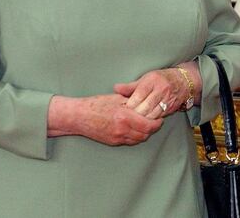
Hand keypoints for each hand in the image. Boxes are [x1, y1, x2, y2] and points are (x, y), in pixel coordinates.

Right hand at [48, 94, 162, 145]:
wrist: (79, 116)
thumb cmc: (97, 104)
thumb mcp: (117, 98)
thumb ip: (133, 101)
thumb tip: (147, 100)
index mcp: (124, 116)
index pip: (148, 125)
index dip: (157, 123)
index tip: (159, 117)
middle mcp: (122, 129)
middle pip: (145, 134)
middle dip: (153, 129)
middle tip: (156, 121)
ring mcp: (117, 137)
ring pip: (138, 139)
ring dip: (145, 133)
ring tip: (146, 124)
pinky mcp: (113, 142)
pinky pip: (129, 141)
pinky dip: (136, 136)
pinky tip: (136, 129)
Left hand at [114, 68, 188, 118]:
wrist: (182, 82)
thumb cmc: (160, 79)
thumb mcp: (145, 79)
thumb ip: (130, 86)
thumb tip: (116, 88)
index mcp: (152, 81)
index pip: (138, 96)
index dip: (129, 105)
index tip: (123, 109)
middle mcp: (160, 90)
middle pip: (144, 107)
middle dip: (134, 114)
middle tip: (126, 118)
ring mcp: (167, 99)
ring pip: (151, 115)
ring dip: (142, 119)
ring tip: (134, 121)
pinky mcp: (170, 108)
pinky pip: (158, 117)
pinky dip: (150, 121)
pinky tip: (144, 122)